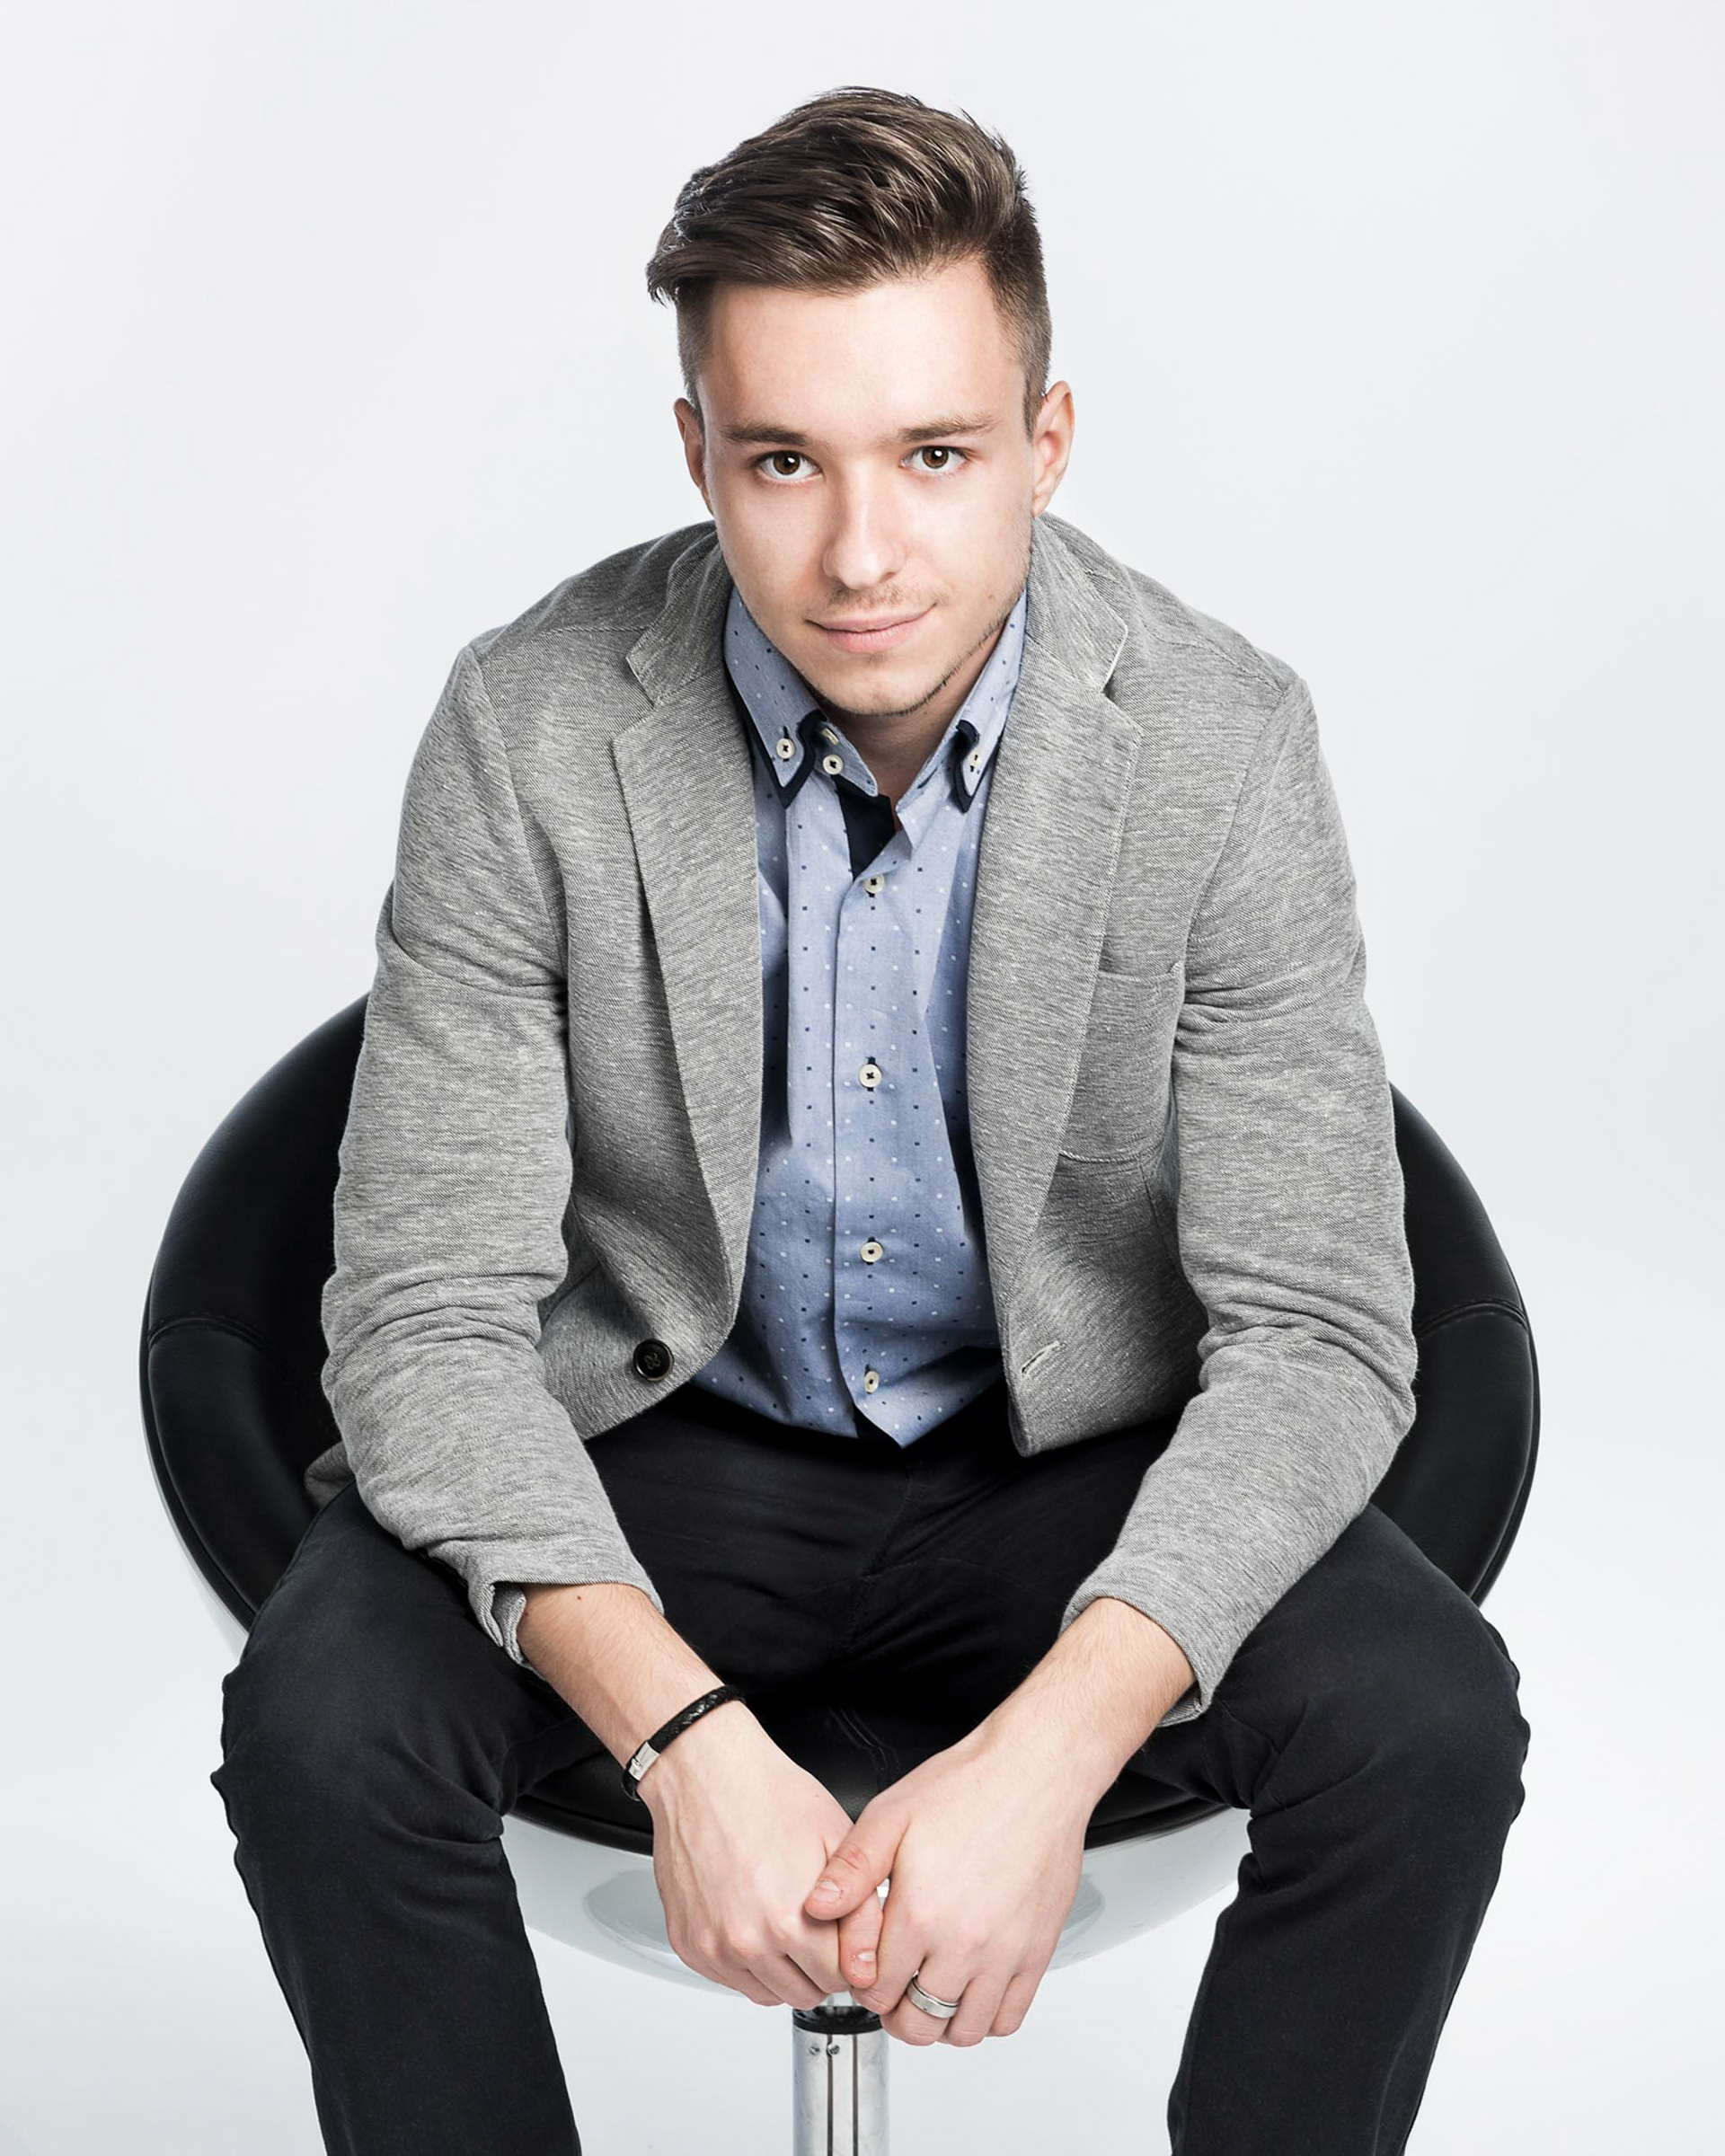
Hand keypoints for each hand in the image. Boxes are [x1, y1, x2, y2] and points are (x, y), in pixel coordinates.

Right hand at [641, 1703, 858, 2008]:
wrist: (708, 1773)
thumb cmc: (771, 1795)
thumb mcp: (839, 1842)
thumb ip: (862, 1911)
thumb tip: (870, 1964)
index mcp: (790, 1920)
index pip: (840, 1980)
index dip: (850, 1955)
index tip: (846, 1938)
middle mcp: (748, 1941)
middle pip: (805, 1993)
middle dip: (820, 1968)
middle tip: (819, 1930)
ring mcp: (715, 1946)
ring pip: (768, 1994)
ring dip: (785, 1971)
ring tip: (787, 1924)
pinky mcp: (690, 1944)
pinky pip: (731, 1980)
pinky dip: (747, 1963)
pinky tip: (755, 1922)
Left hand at [801, 1724, 1092, 2045]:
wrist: (1034, 1772)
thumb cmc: (968, 1787)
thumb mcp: (891, 1815)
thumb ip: (850, 1868)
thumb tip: (816, 1908)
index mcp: (920, 1912)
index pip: (876, 1991)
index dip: (864, 1984)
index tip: (868, 1968)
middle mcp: (963, 1942)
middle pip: (917, 2023)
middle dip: (895, 2012)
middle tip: (894, 1987)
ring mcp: (1004, 1953)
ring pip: (963, 2031)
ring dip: (939, 2020)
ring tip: (929, 1989)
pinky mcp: (1036, 1952)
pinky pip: (1009, 2019)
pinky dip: (986, 2019)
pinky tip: (971, 1989)